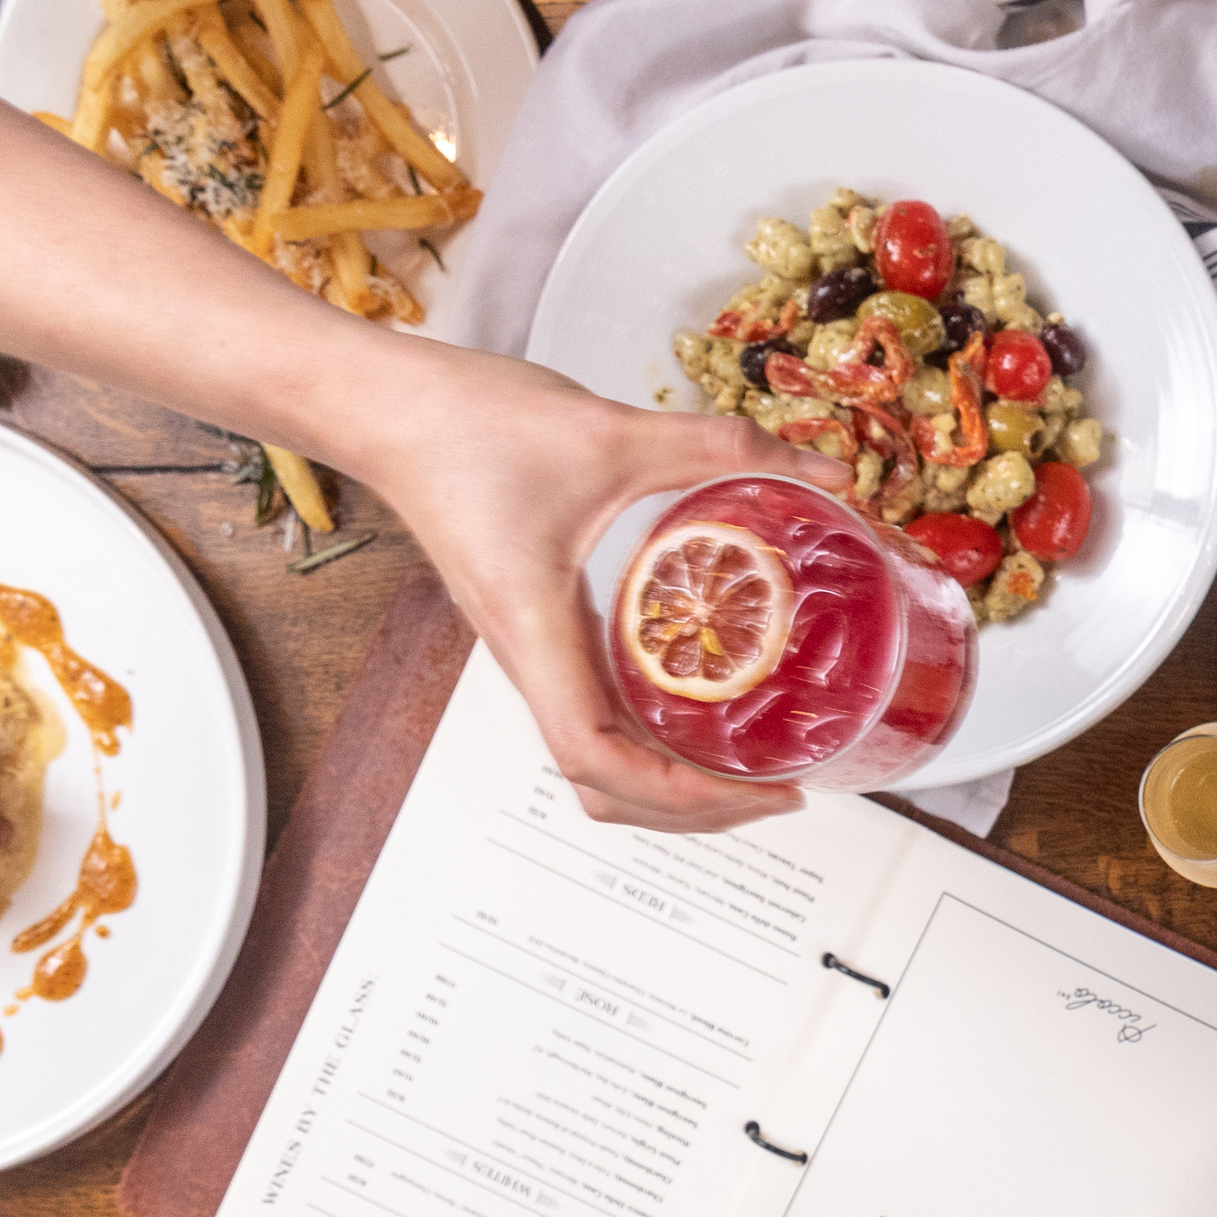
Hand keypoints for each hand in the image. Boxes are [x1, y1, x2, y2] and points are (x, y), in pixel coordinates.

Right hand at [342, 347, 855, 832]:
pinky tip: (705, 712)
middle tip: (779, 790)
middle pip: (604, 787)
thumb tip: (827, 469)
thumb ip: (724, 448)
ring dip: (670, 786)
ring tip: (749, 771)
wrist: (388, 407)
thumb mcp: (611, 431)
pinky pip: (593, 715)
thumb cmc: (463, 423)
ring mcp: (531, 653)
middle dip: (694, 810)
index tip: (759, 789)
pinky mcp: (538, 632)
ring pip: (595, 762)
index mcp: (535, 632)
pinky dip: (650, 741)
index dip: (680, 795)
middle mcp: (529, 659)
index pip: (595, 757)